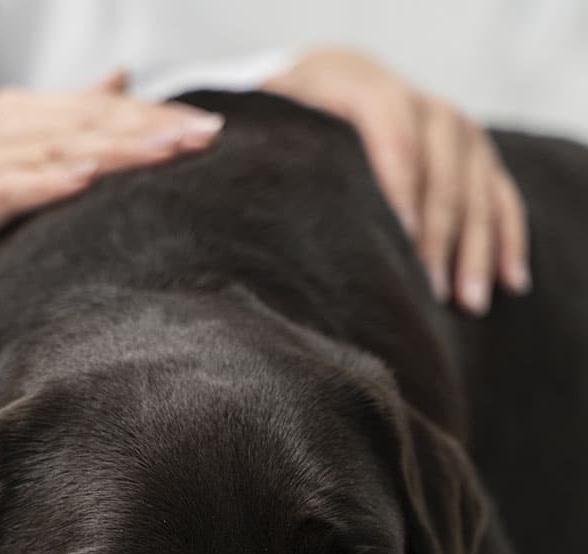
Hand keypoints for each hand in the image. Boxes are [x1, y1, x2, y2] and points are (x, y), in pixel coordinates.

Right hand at [0, 72, 224, 316]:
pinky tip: (83, 180)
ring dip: (112, 149)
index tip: (210, 129)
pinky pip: (8, 189)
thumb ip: (69, 124)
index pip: (98, 110)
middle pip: (85, 122)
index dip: (154, 117)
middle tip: (203, 136)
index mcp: (20, 118)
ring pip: (55, 148)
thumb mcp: (19, 163)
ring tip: (164, 152)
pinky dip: (45, 182)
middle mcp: (0, 131)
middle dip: (148, 128)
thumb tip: (121, 82)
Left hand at [264, 49, 529, 313]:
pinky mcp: (471, 149)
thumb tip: (211, 152)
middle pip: (442, 161)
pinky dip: (508, 235)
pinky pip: (501, 191)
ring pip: (477, 180)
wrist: (321, 92)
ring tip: (467, 300)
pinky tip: (510, 280)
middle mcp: (411, 97)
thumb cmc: (279, 128)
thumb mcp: (260, 131)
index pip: (389, 125)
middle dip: (438, 229)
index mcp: (352, 84)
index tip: (399, 234)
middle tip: (428, 289)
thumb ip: (249, 146)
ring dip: (477, 243)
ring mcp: (447, 122)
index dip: (400, 178)